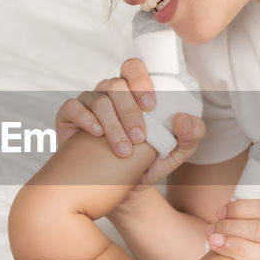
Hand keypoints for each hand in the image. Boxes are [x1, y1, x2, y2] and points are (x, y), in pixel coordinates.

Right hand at [55, 58, 205, 190]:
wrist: (121, 190)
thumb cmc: (148, 164)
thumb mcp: (177, 152)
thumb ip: (192, 134)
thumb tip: (182, 118)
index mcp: (133, 91)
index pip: (134, 68)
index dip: (141, 81)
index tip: (152, 106)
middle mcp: (109, 92)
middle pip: (116, 84)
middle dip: (129, 110)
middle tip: (139, 137)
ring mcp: (88, 103)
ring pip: (97, 99)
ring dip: (113, 124)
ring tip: (123, 150)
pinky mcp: (68, 117)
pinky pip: (72, 107)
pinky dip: (85, 119)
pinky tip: (97, 134)